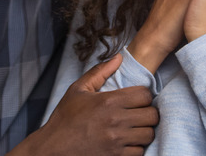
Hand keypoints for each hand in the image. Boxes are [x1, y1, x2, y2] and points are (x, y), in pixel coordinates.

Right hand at [13, 55, 158, 155]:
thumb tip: (119, 58)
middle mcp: (115, 121)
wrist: (53, 146)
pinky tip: (127, 141)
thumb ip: (100, 72)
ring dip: (144, 130)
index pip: (145, 95)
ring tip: (135, 127)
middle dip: (148, 112)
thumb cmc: (65, 117)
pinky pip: (139, 151)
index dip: (144, 95)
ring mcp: (117, 141)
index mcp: (108, 101)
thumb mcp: (78, 89)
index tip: (137, 98)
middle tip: (139, 112)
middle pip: (152, 115)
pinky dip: (136, 146)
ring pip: (148, 134)